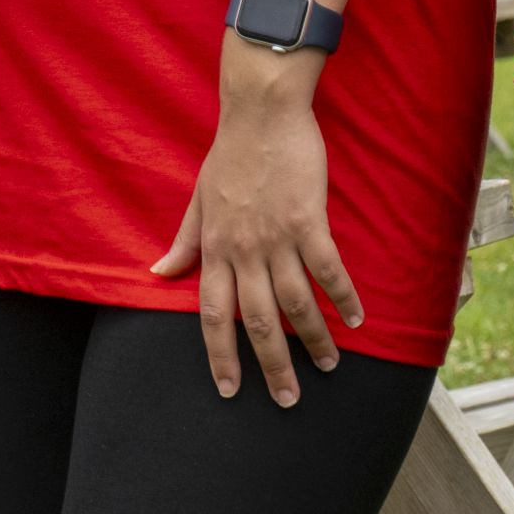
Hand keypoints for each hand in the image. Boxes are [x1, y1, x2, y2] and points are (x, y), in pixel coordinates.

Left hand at [150, 85, 363, 405]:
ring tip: (329, 366)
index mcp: (215, 248)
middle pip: (258, 321)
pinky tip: (356, 320)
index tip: (229, 389)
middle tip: (288, 400)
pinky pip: (328, 270)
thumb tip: (158, 272)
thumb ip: (183, 241)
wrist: (260, 113)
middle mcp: (243, 250)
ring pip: (295, 303)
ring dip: (314, 340)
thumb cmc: (230, 155)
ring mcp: (277, 237)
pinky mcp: (309, 221)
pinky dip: (342, 298)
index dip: (220, 355)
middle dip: (272, 366)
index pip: (213, 314)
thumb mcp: (197, 200)